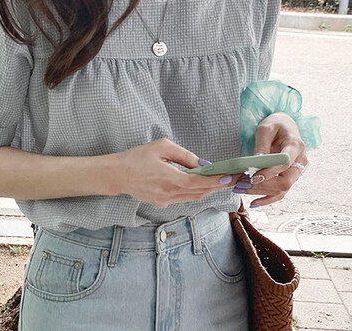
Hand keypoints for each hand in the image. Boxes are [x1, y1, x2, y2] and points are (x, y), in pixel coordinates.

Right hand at [113, 138, 243, 206]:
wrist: (117, 174)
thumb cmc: (137, 157)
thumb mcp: (162, 147)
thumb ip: (184, 155)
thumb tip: (203, 164)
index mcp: (168, 178)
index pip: (198, 183)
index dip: (215, 181)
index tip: (229, 177)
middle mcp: (168, 193)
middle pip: (199, 192)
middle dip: (217, 186)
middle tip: (233, 179)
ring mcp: (165, 201)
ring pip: (193, 197)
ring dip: (208, 190)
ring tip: (222, 182)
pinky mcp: (161, 203)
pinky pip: (183, 198)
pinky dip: (195, 192)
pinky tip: (202, 185)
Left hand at [233, 112, 308, 206]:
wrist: (284, 125)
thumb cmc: (275, 124)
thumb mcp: (265, 128)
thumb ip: (262, 144)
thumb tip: (257, 160)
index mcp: (296, 145)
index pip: (285, 163)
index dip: (269, 172)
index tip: (253, 177)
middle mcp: (300, 161)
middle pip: (285, 181)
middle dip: (262, 186)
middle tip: (240, 184)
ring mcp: (296, 171)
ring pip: (282, 189)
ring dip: (261, 192)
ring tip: (240, 189)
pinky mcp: (290, 177)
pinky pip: (281, 192)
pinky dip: (268, 199)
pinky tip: (254, 202)